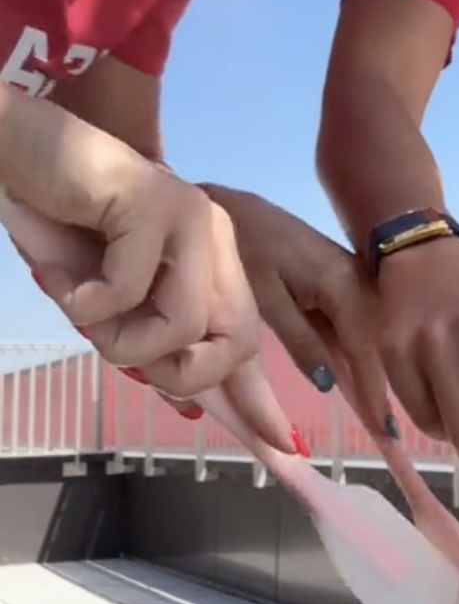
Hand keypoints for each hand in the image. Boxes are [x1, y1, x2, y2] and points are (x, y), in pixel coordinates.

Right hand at [0, 97, 289, 450]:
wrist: (16, 153)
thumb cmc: (57, 226)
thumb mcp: (106, 306)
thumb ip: (148, 347)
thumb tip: (192, 406)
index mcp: (209, 264)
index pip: (246, 343)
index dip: (261, 402)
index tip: (286, 450)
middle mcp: (214, 240)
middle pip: (237, 342)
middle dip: (181, 373)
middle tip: (124, 355)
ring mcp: (192, 217)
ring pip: (186, 326)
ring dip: (121, 338)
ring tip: (83, 307)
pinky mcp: (156, 200)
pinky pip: (131, 289)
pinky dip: (87, 300)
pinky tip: (65, 276)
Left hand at [202, 186, 390, 433]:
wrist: (239, 207)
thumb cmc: (248, 247)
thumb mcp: (268, 297)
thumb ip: (302, 340)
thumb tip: (332, 385)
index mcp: (344, 286)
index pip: (368, 350)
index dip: (375, 393)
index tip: (385, 432)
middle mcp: (361, 285)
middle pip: (380, 347)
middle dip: (384, 392)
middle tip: (391, 439)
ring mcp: (357, 284)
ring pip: (373, 340)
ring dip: (376, 378)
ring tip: (384, 423)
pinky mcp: (347, 286)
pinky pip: (360, 328)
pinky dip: (362, 359)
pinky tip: (363, 388)